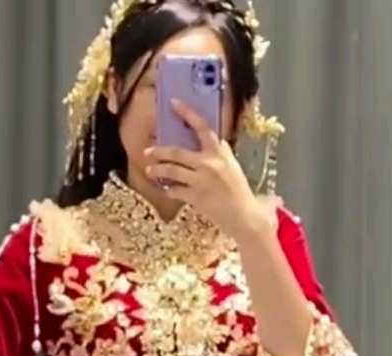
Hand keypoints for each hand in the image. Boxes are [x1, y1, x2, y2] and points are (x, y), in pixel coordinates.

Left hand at [144, 102, 264, 241]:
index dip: (187, 113)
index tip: (174, 103)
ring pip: (172, 170)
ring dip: (158, 170)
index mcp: (219, 152)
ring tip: (150, 171)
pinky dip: (169, 190)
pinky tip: (167, 190)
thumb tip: (210, 140)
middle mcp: (209, 163)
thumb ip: (219, 152)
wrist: (243, 215)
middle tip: (148, 151)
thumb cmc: (239, 190)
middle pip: (177, 152)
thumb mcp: (232, 165)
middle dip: (159, 151)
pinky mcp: (195, 197)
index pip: (202, 127)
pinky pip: (175, 190)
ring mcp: (201, 180)